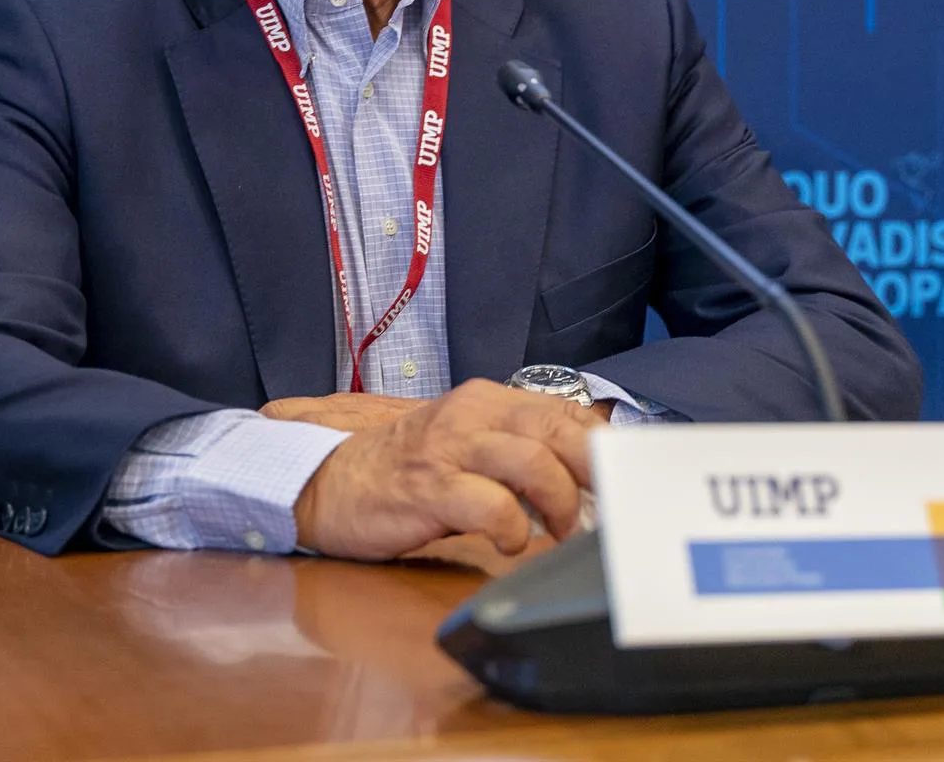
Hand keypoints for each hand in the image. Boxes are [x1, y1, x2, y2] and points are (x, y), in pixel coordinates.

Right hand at [291, 378, 599, 560]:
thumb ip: (514, 449)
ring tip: (558, 533)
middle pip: (560, 432)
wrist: (324, 480)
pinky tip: (508, 544)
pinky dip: (515, 531)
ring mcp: (450, 449)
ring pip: (536, 464)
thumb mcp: (463, 444)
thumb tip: (582, 476)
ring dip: (561, 506)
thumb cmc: (402, 470)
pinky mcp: (430, 489)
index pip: (565, 412)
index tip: (618, 485)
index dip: (602, 450)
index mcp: (486, 400)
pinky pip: (494, 508)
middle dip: (593, 476)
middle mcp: (472, 414)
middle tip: (601, 514)